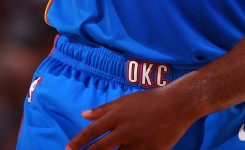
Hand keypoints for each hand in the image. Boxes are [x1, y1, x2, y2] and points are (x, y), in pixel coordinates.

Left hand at [65, 86, 194, 149]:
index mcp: (116, 116)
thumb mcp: (123, 101)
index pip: (91, 132)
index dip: (77, 142)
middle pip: (100, 149)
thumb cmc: (148, 101)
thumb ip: (102, 109)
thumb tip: (83, 115)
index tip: (67, 149)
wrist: (177, 104)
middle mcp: (125, 130)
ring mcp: (139, 143)